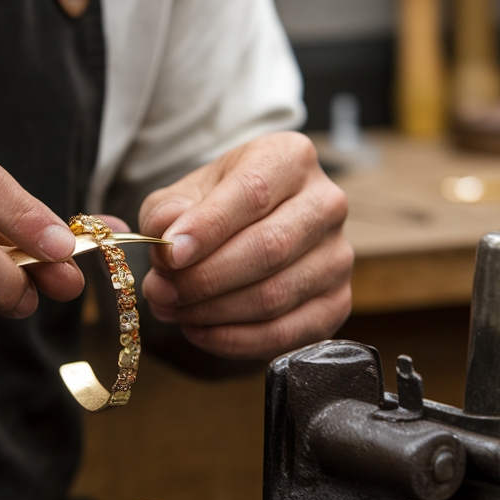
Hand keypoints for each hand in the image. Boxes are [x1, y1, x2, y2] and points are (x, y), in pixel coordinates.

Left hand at [138, 132, 352, 359]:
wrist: (253, 226)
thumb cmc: (217, 206)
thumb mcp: (184, 195)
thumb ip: (167, 215)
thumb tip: (168, 248)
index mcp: (290, 159)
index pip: (253, 192)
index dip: (209, 228)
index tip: (171, 255)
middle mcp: (326, 204)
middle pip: (269, 248)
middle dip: (205, 278)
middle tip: (161, 292)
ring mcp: (338, 257)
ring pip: (275, 296)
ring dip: (212, 312)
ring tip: (172, 309)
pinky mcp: (337, 303)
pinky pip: (286, 334)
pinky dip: (234, 340)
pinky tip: (200, 330)